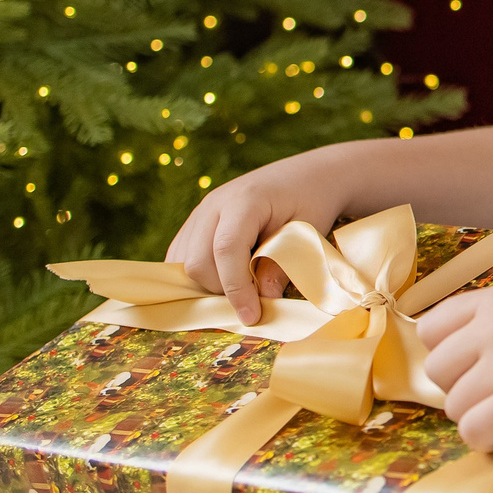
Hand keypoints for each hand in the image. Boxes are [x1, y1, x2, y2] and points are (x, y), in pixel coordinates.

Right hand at [164, 153, 354, 325]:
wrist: (305, 175)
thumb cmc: (311, 202)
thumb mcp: (306, 234)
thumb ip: (282, 265)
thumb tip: (261, 300)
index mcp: (245, 200)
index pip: (226, 249)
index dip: (235, 288)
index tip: (252, 316)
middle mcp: (214, 204)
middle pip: (197, 261)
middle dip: (221, 291)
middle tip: (252, 303)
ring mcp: (201, 212)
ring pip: (183, 263)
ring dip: (208, 286)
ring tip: (242, 290)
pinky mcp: (195, 222)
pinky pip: (181, 258)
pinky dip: (198, 278)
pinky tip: (225, 282)